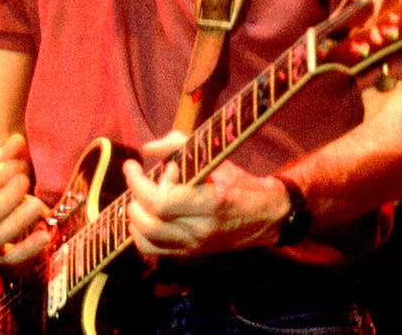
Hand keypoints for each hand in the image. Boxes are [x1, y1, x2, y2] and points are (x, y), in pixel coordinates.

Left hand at [120, 130, 288, 258]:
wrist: (268, 217)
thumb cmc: (242, 184)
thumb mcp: (217, 159)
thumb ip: (180, 146)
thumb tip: (148, 148)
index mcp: (210, 203)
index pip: (161, 201)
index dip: (141, 182)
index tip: (135, 164)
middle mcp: (200, 230)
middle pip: (150, 222)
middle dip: (134, 196)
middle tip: (134, 176)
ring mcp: (194, 247)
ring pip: (147, 240)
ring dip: (134, 217)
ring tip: (137, 197)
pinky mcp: (190, 255)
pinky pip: (154, 251)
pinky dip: (140, 235)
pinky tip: (144, 217)